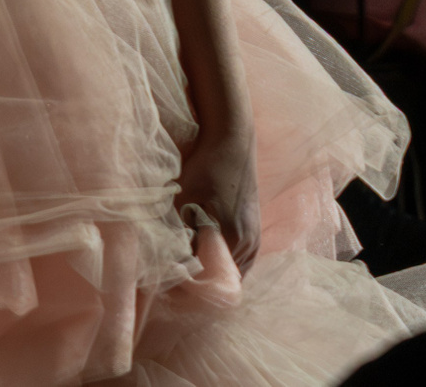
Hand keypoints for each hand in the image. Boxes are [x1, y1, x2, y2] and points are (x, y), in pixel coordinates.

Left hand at [177, 127, 261, 272]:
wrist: (233, 139)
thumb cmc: (207, 166)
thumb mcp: (185, 198)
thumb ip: (178, 231)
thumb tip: (169, 261)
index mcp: (235, 240)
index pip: (213, 281)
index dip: (191, 286)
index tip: (171, 283)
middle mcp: (251, 244)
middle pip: (227, 281)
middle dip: (203, 284)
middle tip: (177, 279)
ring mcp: (256, 237)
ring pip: (235, 271)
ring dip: (214, 274)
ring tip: (189, 269)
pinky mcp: (254, 228)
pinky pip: (240, 259)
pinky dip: (224, 263)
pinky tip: (204, 255)